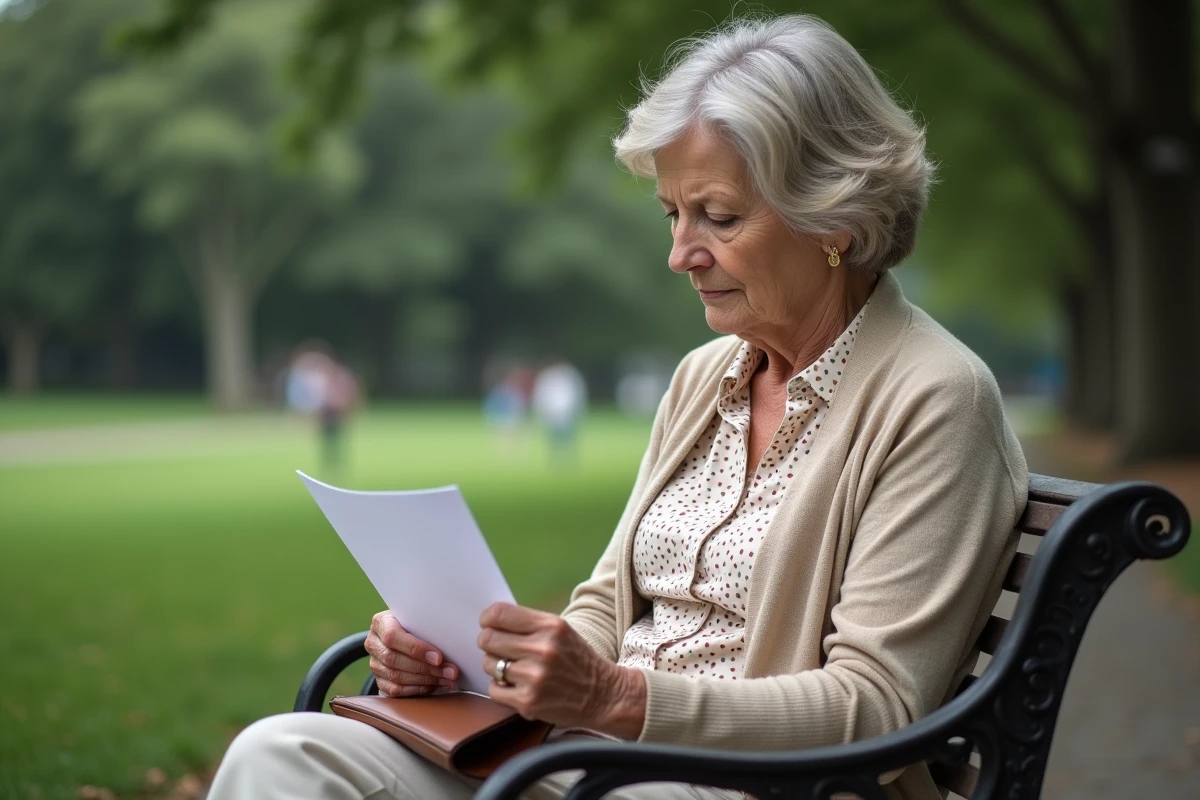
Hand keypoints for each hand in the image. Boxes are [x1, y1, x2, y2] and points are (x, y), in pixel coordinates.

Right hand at [365, 610, 458, 696]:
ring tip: (447, 679)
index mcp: (380, 623)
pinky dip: (417, 689)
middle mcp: (373, 643)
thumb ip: (426, 625)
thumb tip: (451, 640)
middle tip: (450, 671)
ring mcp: (375, 664)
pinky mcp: (379, 680)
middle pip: (395, 660)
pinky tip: (435, 685)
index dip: (416, 648)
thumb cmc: (415, 623)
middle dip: (426, 668)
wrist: (402, 633)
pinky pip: (396, 690)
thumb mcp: (417, 618)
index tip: (439, 657)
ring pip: (396, 677)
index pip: (393, 637)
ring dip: (426, 680)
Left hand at [477, 603, 645, 738]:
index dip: (487, 619)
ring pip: (488, 664)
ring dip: (496, 667)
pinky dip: (501, 688)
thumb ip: (529, 624)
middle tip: (499, 648)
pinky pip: (494, 689)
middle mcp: (542, 649)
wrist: (603, 695)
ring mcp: (534, 677)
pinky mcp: (528, 702)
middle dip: (489, 643)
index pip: (499, 614)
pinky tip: (517, 686)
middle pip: (488, 639)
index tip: (488, 624)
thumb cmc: (577, 660)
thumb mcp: (561, 630)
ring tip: (515, 669)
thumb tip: (491, 621)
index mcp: (550, 626)